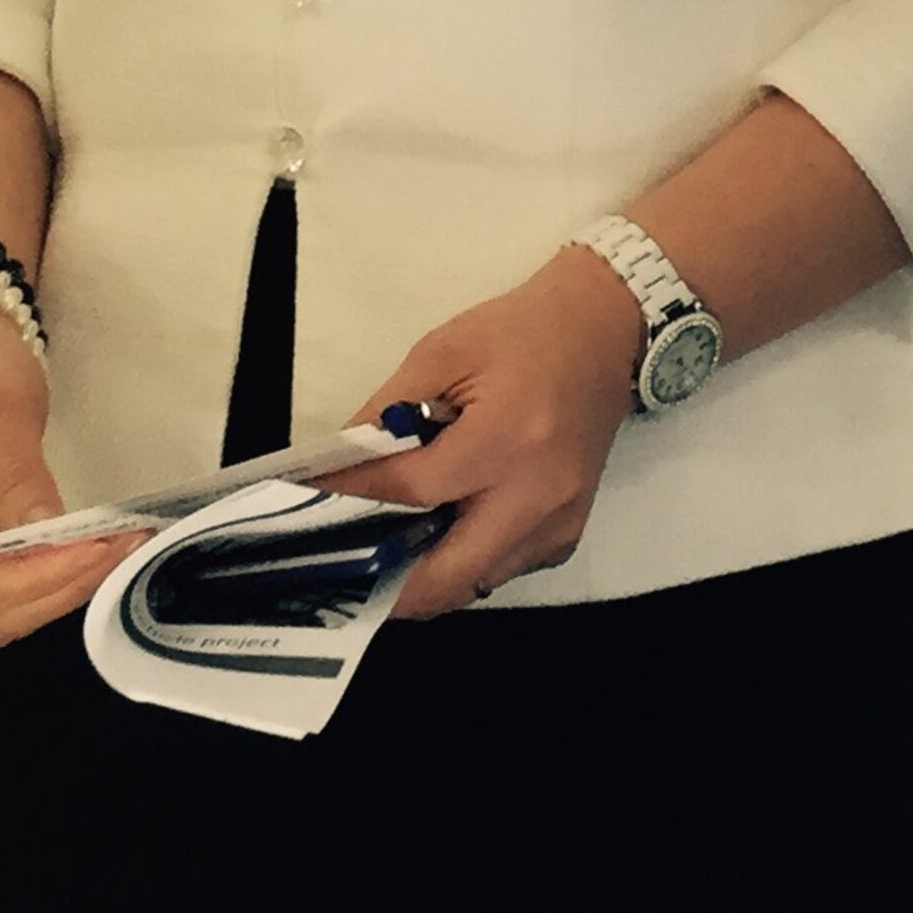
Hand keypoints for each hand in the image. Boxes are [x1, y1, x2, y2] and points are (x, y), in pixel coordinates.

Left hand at [330, 251, 646, 617]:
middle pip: (444, 575)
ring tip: (380, 552)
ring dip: (422, 578)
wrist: (605, 329)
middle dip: (385, 583)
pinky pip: (500, 571)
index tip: (306, 503)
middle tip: (340, 569)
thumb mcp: (442, 353)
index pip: (410, 492)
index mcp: (506, 439)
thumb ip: (386, 413)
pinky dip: (461, 563)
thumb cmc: (520, 332)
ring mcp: (558, 523)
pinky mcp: (567, 534)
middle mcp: (537, 496)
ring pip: (472, 584)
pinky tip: (436, 534)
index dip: (353, 499)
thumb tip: (337, 467)